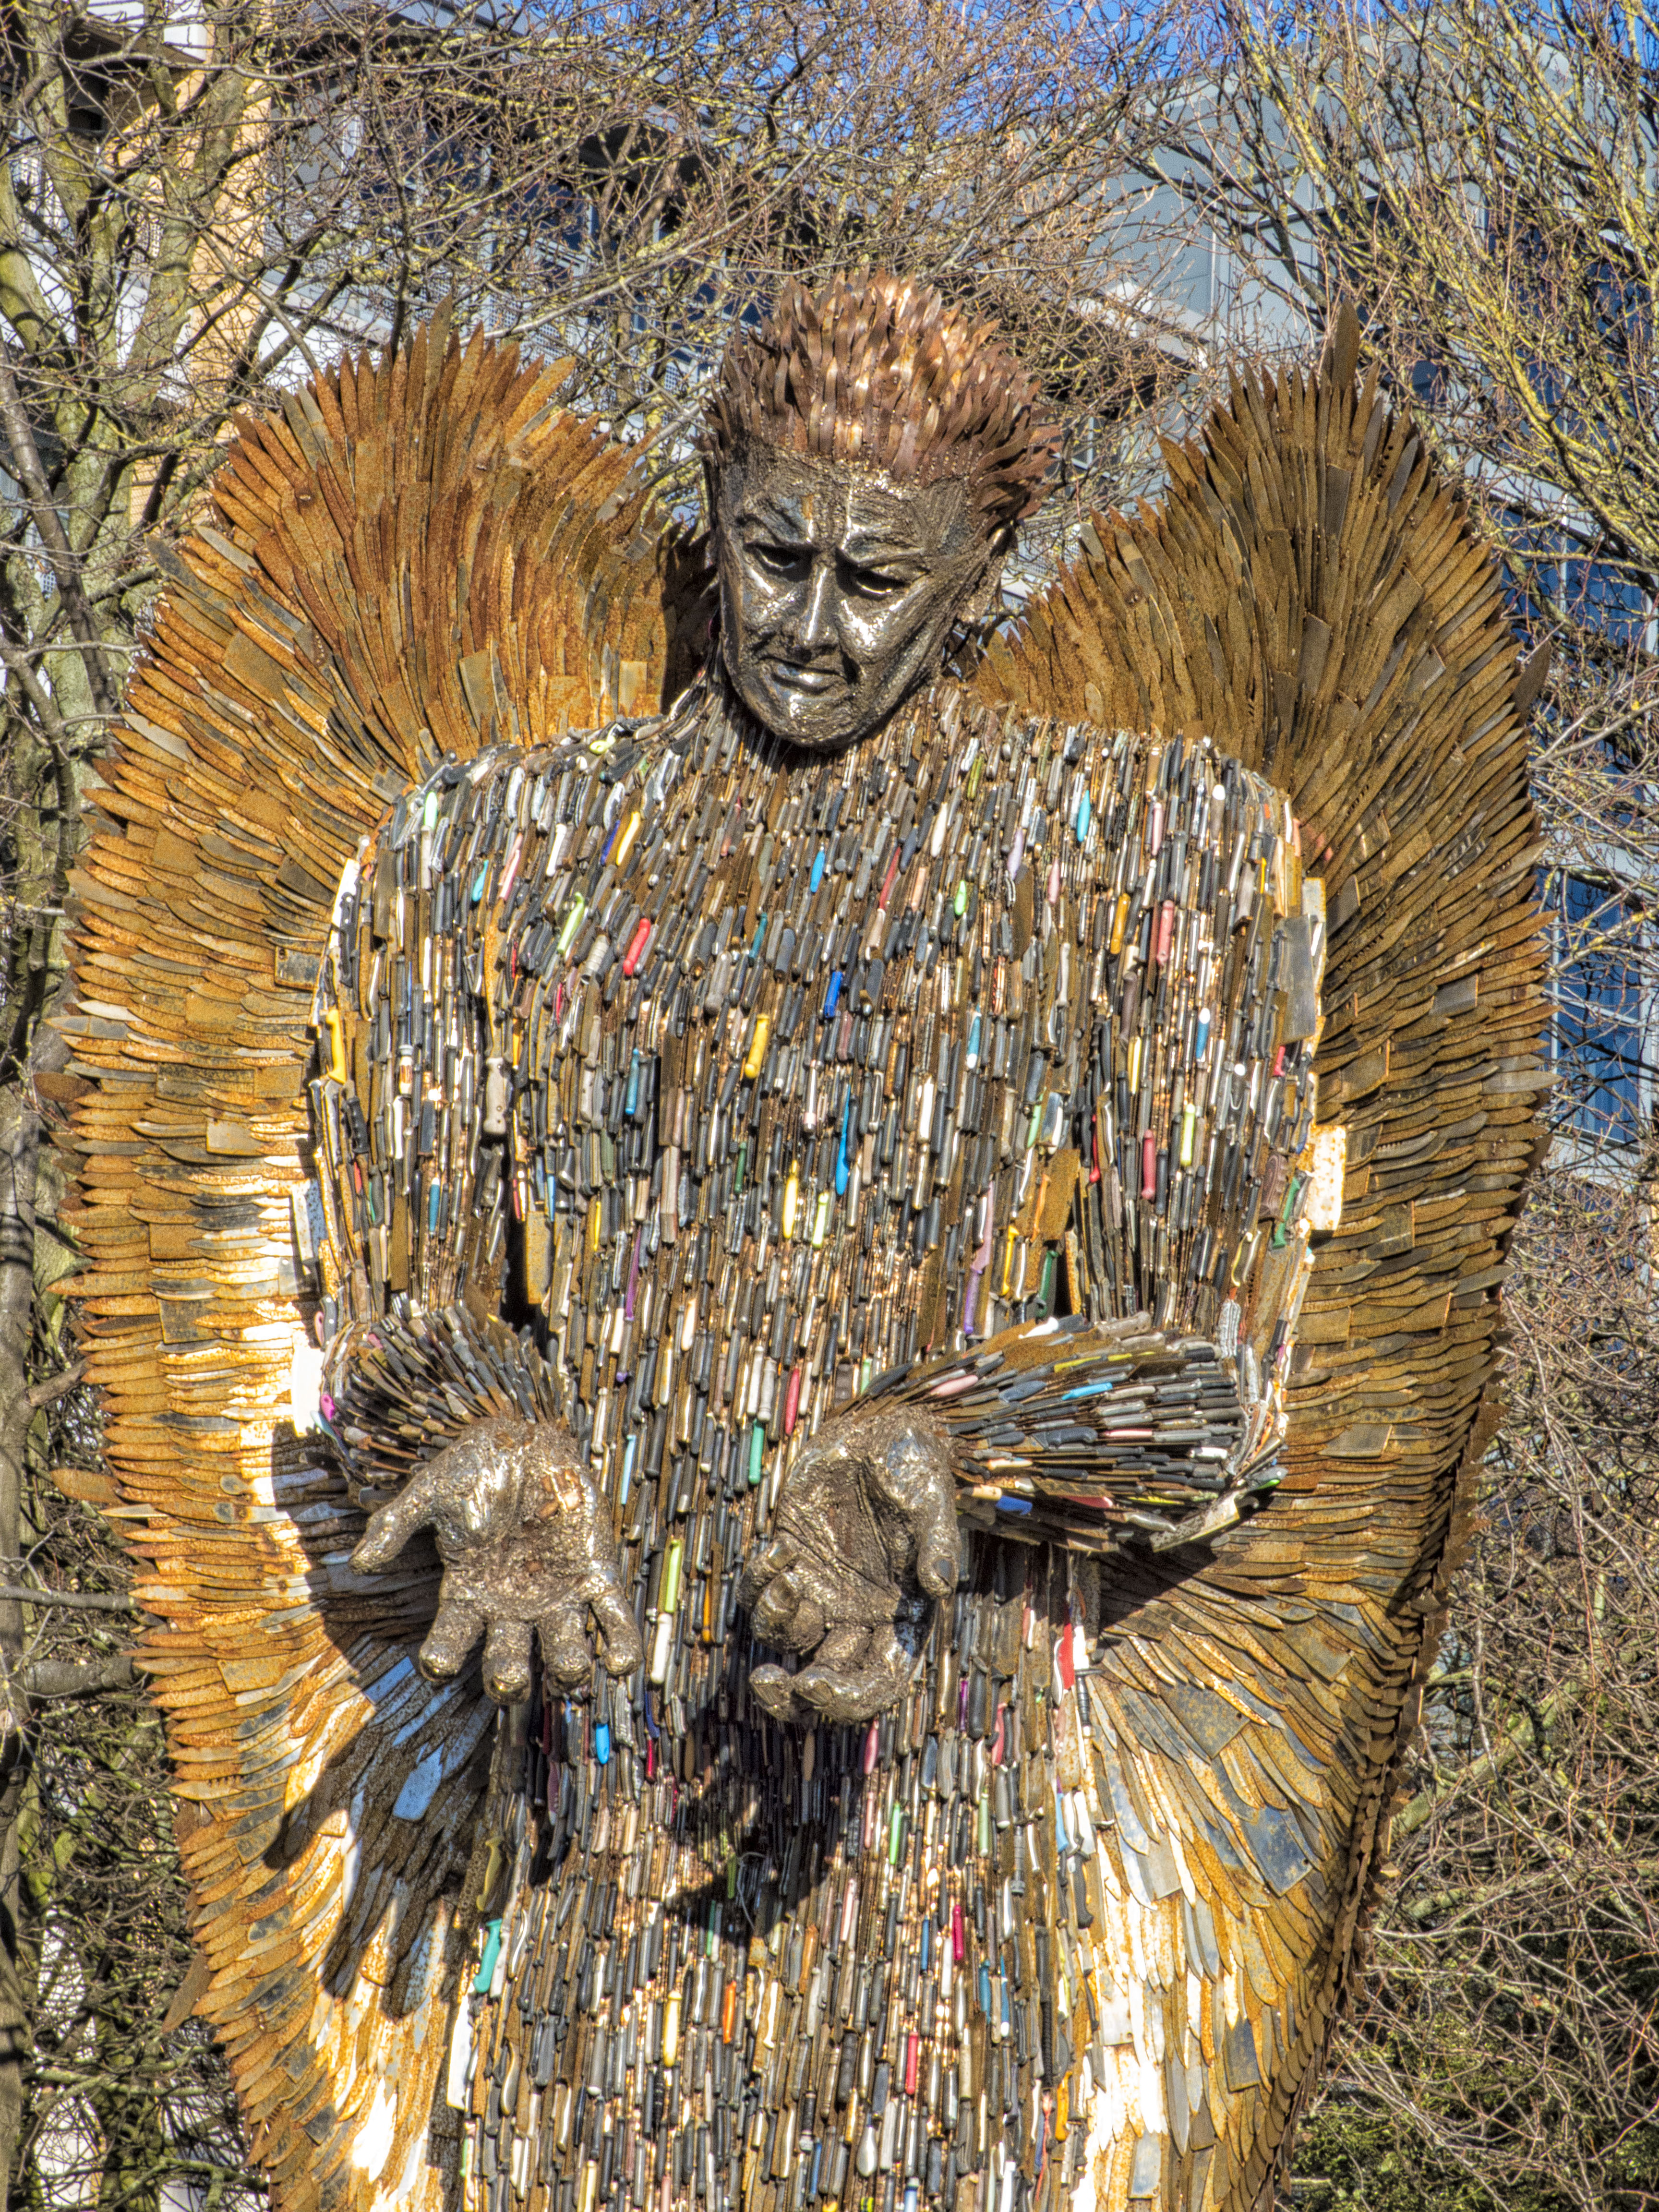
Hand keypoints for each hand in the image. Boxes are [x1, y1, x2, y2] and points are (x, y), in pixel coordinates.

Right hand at [351, 1417, 641, 1701]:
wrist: (527, 1438)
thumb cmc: (474, 1467)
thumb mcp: (430, 1492)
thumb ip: (395, 1523)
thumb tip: (360, 1561)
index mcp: (469, 1594)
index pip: (450, 1644)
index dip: (442, 1661)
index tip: (438, 1663)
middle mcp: (511, 1608)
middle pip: (508, 1662)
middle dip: (508, 1679)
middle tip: (508, 1678)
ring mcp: (554, 1596)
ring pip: (562, 1651)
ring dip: (568, 1669)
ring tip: (571, 1670)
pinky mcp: (593, 1575)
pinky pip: (611, 1618)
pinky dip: (620, 1643)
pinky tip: (621, 1663)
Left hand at [739, 1406, 959, 1723]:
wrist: (878, 1430)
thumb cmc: (914, 1466)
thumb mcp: (932, 1499)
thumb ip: (937, 1542)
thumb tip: (940, 1586)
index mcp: (900, 1616)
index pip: (878, 1681)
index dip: (848, 1697)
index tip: (814, 1684)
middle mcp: (858, 1615)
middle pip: (824, 1681)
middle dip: (793, 1697)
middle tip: (767, 1682)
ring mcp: (820, 1589)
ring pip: (785, 1640)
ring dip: (775, 1623)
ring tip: (787, 1578)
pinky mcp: (789, 1559)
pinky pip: (760, 1592)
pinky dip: (759, 1582)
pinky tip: (779, 1547)